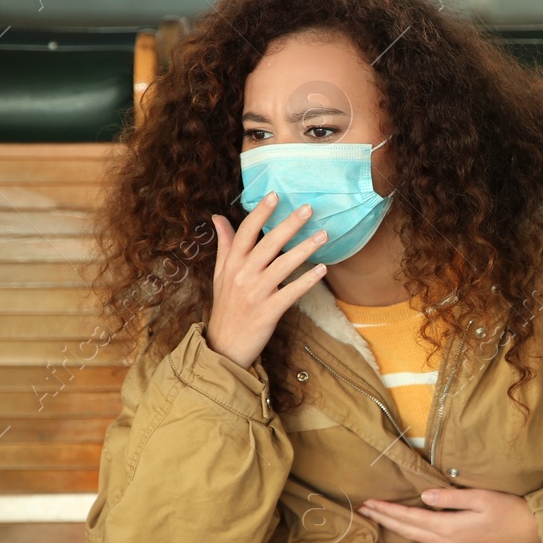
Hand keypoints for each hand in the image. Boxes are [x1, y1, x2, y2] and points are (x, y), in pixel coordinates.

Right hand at [203, 193, 330, 368]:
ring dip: (304, 249)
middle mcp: (242, 275)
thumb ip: (225, 245)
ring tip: (323, 235)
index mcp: (232, 264)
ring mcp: (255, 293)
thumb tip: (218, 217)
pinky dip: (306, 280)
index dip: (260, 213)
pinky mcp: (268, 312)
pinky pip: (291, 292)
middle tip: (308, 208)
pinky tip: (321, 269)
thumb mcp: (221, 275)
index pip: (245, 232)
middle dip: (288, 225)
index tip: (275, 195)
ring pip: (282, 266)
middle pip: (267, 244)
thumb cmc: (226, 307)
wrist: (223, 347)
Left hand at [360, 487, 541, 542]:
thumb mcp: (480, 497)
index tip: (369, 503)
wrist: (529, 531)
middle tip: (364, 514)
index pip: (409, 518)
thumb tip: (424, 497)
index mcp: (448, 528)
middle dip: (384, 524)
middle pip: (407, 536)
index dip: (387, 511)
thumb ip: (450, 498)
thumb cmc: (507, 510)